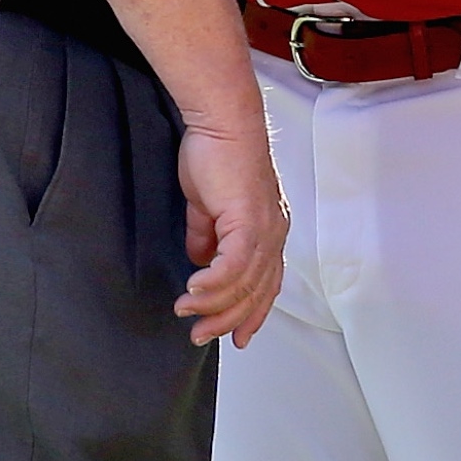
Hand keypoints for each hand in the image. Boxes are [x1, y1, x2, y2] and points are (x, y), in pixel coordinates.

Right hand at [176, 118, 288, 347]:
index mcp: (269, 231)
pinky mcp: (249, 220)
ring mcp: (265, 228)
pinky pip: (233, 265)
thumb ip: (207, 235)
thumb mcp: (209, 205)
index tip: (235, 337)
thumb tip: (199, 260)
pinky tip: (194, 290)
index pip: (267, 285)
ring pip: (244, 284)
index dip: (252, 314)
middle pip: (256, 293)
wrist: (222, 122)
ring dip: (212, 305)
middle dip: (227, 320)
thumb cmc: (217, 154)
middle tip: (200, 335)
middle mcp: (274, 234)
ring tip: (186, 312)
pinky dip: (213, 283)